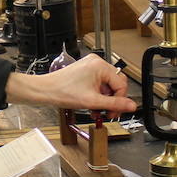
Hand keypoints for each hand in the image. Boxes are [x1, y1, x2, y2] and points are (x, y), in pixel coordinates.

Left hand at [5, 54, 135, 114]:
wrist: (45, 90)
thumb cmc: (62, 91)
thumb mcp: (92, 101)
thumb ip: (114, 104)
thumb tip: (131, 106)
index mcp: (100, 66)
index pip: (121, 85)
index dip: (119, 101)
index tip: (113, 113)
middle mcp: (97, 63)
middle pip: (115, 84)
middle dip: (112, 101)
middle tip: (107, 113)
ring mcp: (90, 66)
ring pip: (107, 86)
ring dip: (103, 100)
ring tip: (95, 110)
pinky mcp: (85, 71)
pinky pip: (98, 84)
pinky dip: (97, 95)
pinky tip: (91, 104)